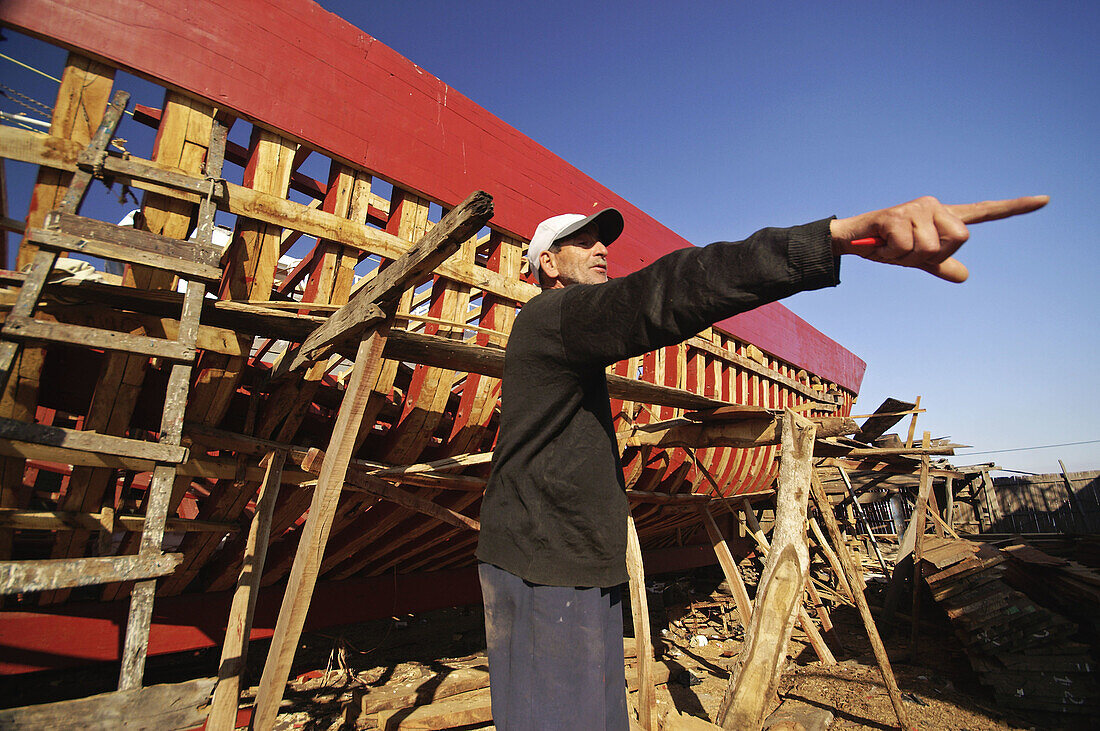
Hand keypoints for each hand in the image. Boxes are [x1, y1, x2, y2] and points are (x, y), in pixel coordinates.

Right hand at [830, 195, 1048, 281]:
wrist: (852, 239)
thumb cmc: (886, 246)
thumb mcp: (917, 259)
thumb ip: (941, 265)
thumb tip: (964, 276)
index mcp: (945, 217)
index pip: (985, 211)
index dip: (1016, 207)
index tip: (1046, 200)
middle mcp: (935, 206)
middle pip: (960, 238)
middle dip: (934, 254)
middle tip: (909, 251)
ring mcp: (916, 208)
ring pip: (932, 246)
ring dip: (908, 256)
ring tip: (891, 247)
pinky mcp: (896, 214)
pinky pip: (908, 245)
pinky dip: (893, 254)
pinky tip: (881, 245)